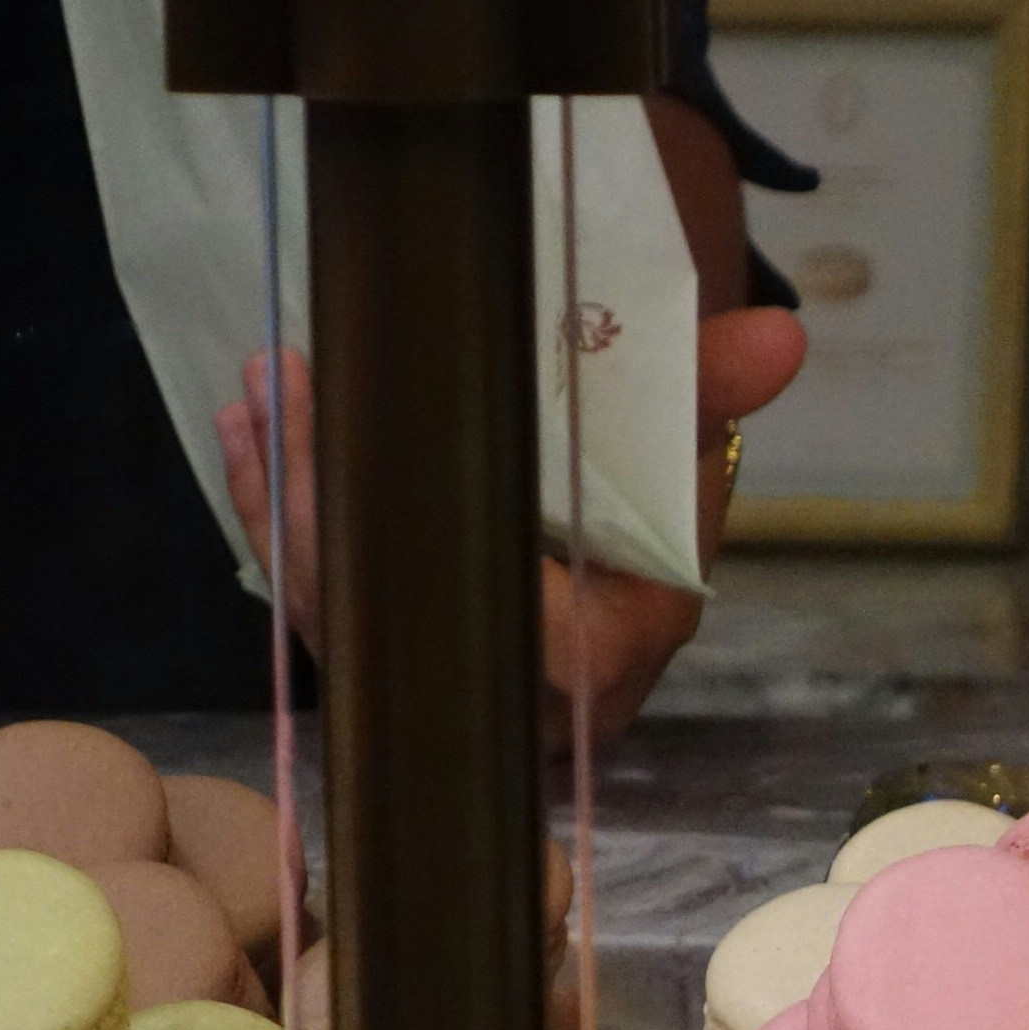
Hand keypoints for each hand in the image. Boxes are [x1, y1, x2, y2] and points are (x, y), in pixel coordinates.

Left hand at [219, 300, 799, 740]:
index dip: (463, 561)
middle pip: (404, 618)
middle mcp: (515, 691)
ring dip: (288, 496)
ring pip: (343, 610)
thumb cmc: (648, 498)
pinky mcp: (383, 653)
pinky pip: (312, 595)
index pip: (537, 636)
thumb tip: (781, 338)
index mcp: (606, 654)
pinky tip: (247, 432)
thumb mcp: (684, 450)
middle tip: (293, 388)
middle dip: (330, 504)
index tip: (413, 453)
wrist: (601, 539)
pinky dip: (275, 511)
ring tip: (263, 390)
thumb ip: (712, 396)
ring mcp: (440, 679)